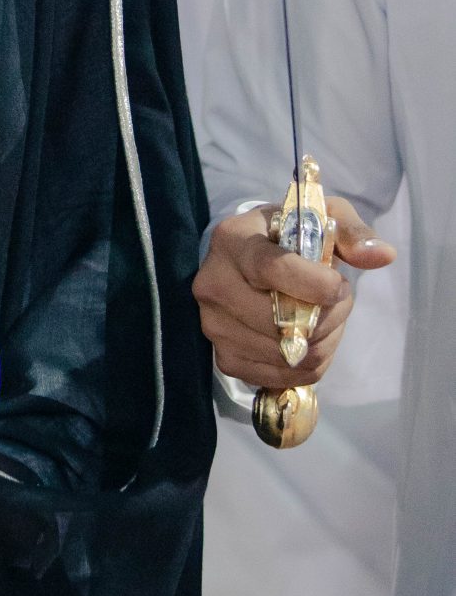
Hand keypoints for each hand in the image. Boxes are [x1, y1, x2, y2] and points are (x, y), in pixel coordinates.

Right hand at [192, 194, 393, 389]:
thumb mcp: (321, 219)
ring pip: (288, 353)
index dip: (315, 285)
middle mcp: (213, 282)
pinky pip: (283, 376)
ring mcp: (214, 324)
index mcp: (233, 240)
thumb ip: (353, 232)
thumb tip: (383, 255)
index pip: (272, 269)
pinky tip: (310, 340)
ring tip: (325, 319)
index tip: (341, 286)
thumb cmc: (288, 238)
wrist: (248, 264)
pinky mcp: (225, 358)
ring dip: (323, 342)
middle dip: (328, 316)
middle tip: (338, 302)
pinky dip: (309, 365)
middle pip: (281, 320)